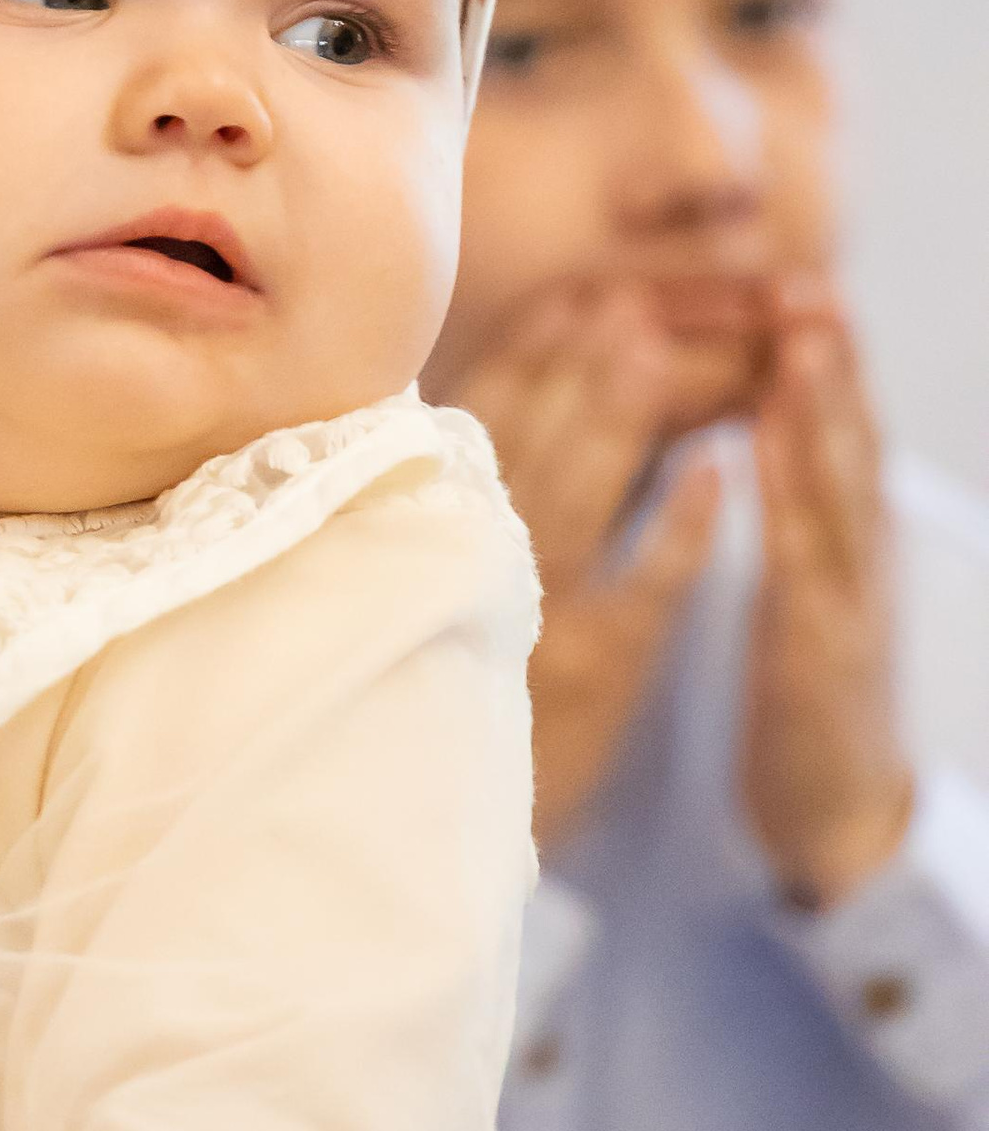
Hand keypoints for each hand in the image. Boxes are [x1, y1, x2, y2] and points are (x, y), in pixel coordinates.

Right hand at [449, 281, 722, 853]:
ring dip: (616, 418)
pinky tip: (712, 478)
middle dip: (577, 367)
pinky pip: (645, 589)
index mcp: (426, 542)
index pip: (476, 426)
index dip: (525, 357)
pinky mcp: (594, 676)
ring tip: (655, 347)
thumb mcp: (416, 598)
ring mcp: (537, 619)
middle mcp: (472, 569)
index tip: (569, 300)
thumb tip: (473, 419)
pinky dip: (679, 530)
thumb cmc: (430, 700)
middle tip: (622, 300)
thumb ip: (440, 516)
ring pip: (579, 498)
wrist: (426, 830)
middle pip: (530, 444)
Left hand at [743, 283, 912, 908]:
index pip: (828, 426)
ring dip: (820, 406)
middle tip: (808, 276)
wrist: (843, 815)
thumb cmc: (808, 693)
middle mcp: (855, 554)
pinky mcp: (821, 654)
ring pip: (835, 486)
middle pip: (844, 437)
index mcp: (841, 536)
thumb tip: (756, 418)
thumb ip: (791, 507)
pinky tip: (765, 452)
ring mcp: (847, 601)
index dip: (816, 353)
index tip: (793, 275)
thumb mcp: (803, 586)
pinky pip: (802, 565)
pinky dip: (789, 502)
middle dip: (828, 355)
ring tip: (801, 333)